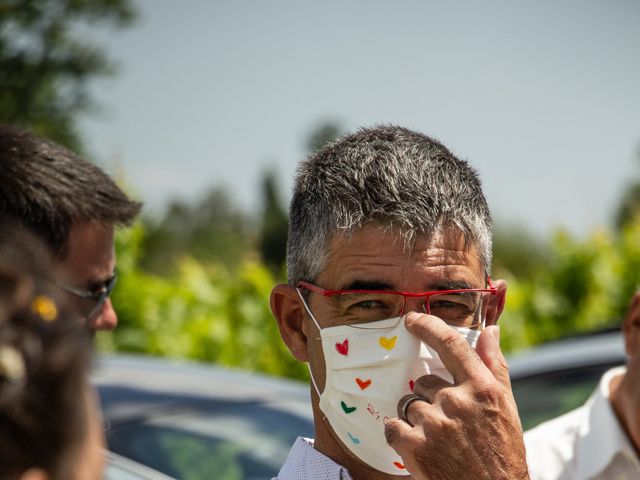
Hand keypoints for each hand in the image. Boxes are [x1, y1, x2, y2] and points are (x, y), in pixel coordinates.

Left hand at [384, 313, 528, 479]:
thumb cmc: (502, 451)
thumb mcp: (506, 406)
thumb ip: (494, 365)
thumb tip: (490, 329)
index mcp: (483, 388)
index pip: (451, 344)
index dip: (427, 326)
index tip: (412, 319)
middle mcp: (458, 401)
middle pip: (424, 382)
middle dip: (430, 399)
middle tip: (449, 425)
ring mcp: (435, 424)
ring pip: (408, 404)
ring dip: (416, 419)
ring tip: (438, 440)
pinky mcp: (416, 446)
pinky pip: (392, 426)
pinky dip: (399, 436)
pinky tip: (419, 448)